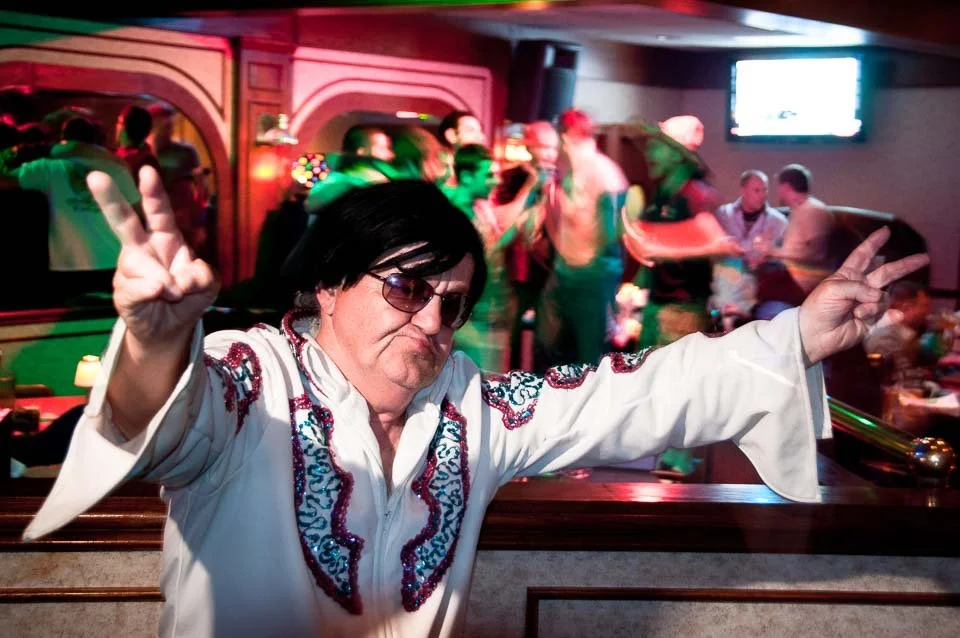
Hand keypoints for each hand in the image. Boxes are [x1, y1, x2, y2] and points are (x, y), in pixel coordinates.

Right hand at [88, 166, 218, 349]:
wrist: (170, 330)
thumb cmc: (188, 297)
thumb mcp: (207, 284)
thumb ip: (202, 275)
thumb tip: (177, 280)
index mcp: (166, 238)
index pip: (159, 212)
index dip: (153, 193)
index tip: (147, 171)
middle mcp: (142, 248)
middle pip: (123, 221)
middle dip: (109, 199)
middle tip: (96, 177)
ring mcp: (128, 270)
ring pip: (138, 263)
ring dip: (162, 279)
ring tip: (173, 292)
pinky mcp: (122, 292)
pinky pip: (135, 287)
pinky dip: (150, 291)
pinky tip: (157, 294)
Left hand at [798, 227, 928, 364]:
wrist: (815, 334)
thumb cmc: (819, 307)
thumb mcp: (833, 289)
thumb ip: (859, 288)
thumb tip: (878, 296)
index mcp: (848, 275)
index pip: (863, 255)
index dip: (874, 243)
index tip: (885, 231)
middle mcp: (860, 288)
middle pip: (886, 273)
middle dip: (904, 265)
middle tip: (924, 258)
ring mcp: (867, 304)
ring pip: (883, 299)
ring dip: (873, 306)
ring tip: (857, 314)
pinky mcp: (872, 322)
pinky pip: (887, 317)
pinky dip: (890, 317)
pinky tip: (895, 317)